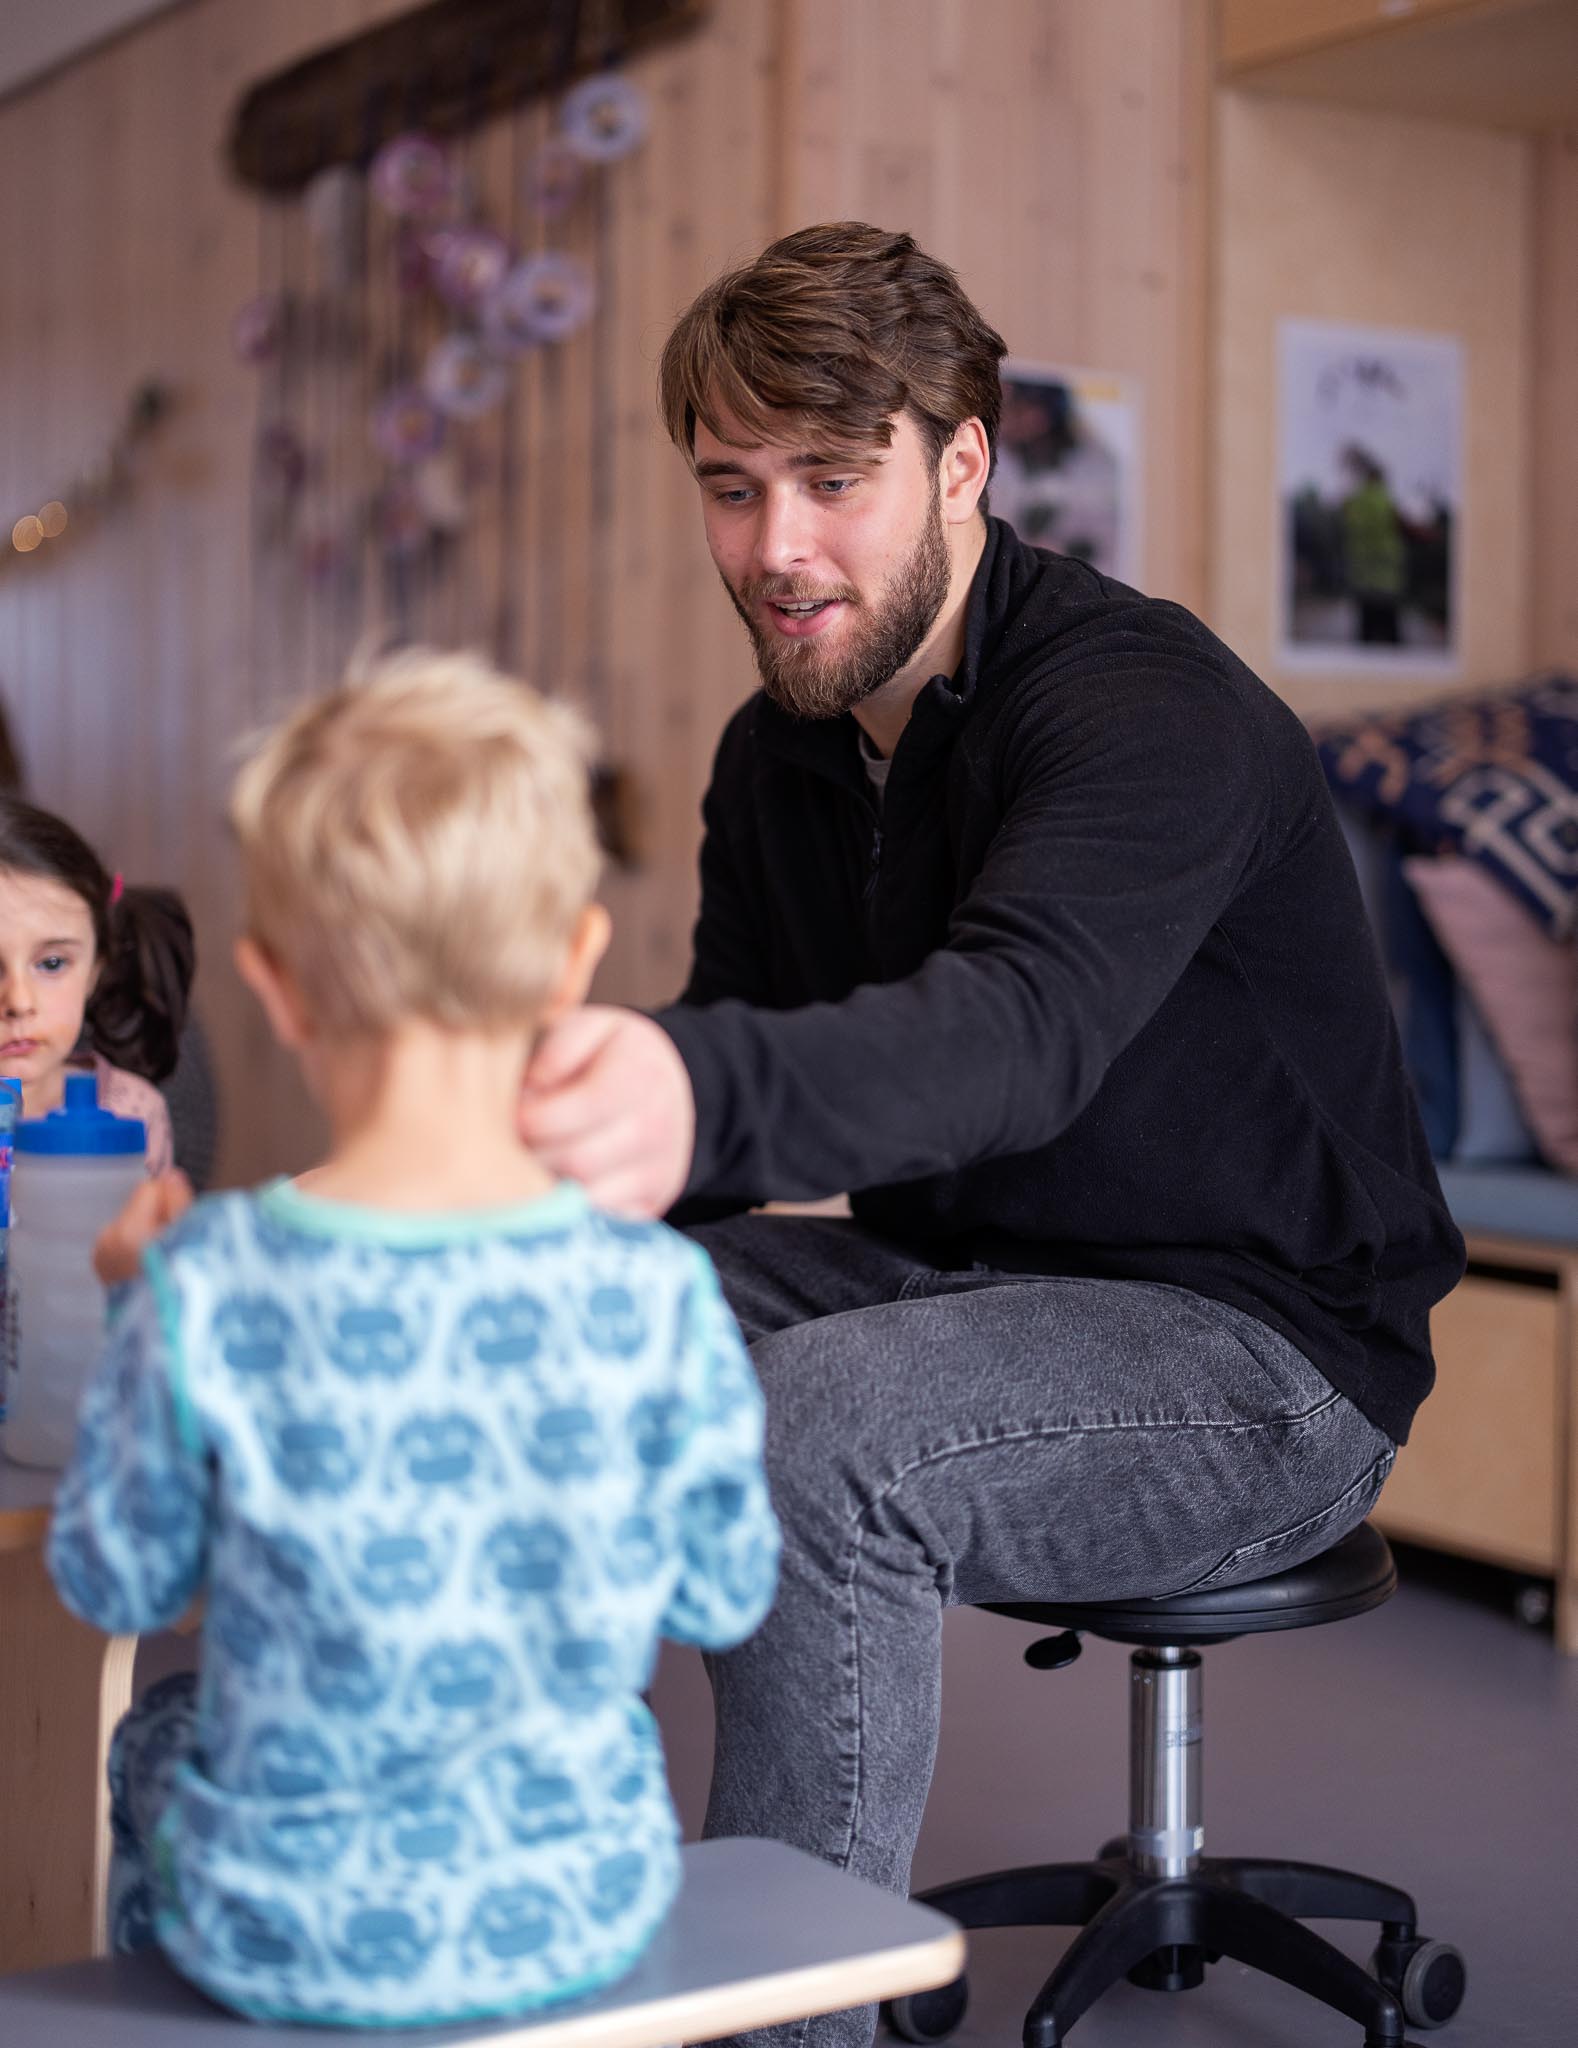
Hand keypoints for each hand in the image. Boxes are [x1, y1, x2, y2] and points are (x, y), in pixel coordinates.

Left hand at [93, 1170, 194, 1286]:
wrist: (162, 1336)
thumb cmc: (181, 1291)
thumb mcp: (193, 1240)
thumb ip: (180, 1204)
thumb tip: (171, 1176)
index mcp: (128, 1233)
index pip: (151, 1188)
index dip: (173, 1202)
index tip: (185, 1224)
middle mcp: (107, 1241)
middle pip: (141, 1206)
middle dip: (160, 1219)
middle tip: (177, 1248)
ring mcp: (102, 1256)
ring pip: (134, 1223)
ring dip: (149, 1235)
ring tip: (164, 1262)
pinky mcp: (103, 1267)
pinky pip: (124, 1241)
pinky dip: (138, 1249)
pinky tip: (149, 1269)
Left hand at [520, 1006, 694, 1218]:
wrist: (671, 1087)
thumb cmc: (612, 1056)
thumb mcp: (590, 1029)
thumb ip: (556, 1047)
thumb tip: (530, 1088)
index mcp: (637, 1075)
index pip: (570, 1113)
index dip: (527, 1120)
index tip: (508, 1115)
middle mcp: (654, 1128)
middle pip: (576, 1162)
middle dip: (531, 1158)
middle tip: (504, 1148)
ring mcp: (657, 1172)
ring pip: (588, 1198)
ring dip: (546, 1188)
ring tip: (524, 1168)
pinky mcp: (651, 1205)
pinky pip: (604, 1223)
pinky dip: (572, 1214)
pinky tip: (552, 1190)